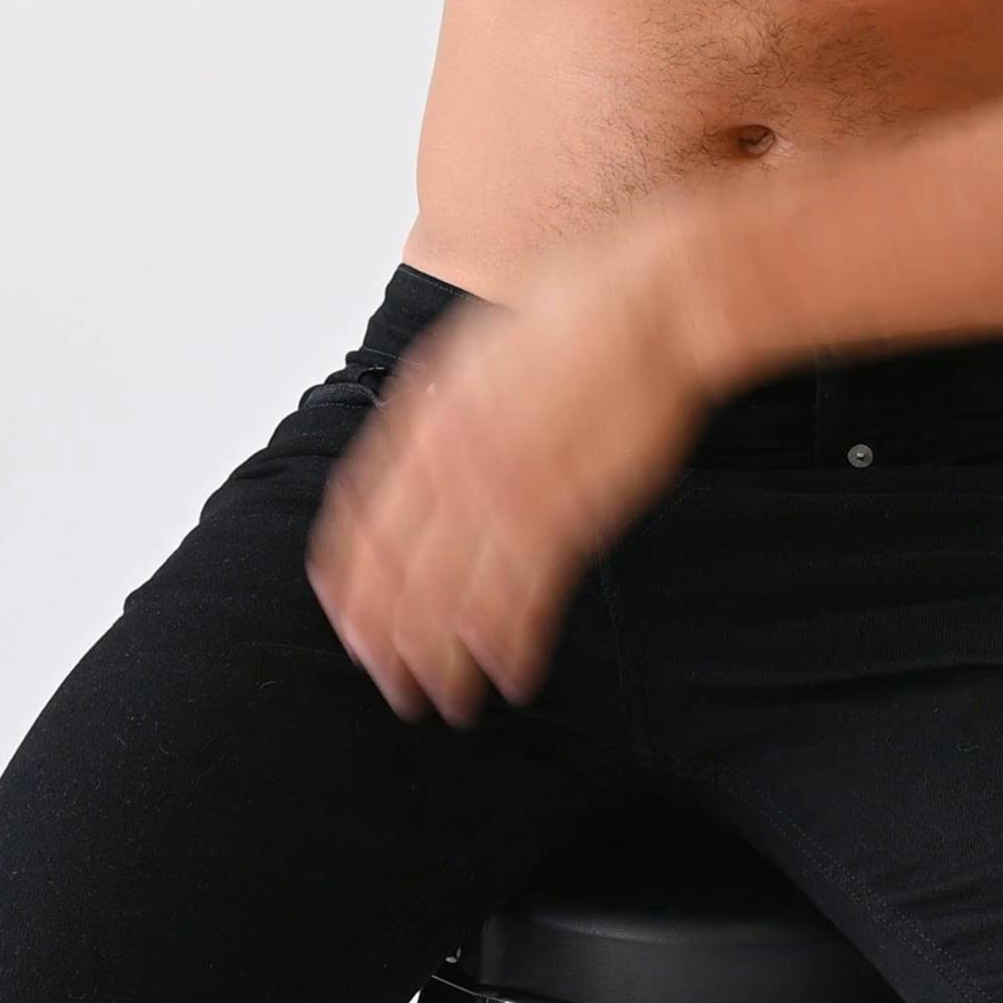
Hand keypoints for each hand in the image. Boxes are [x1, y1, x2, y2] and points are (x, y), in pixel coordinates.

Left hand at [304, 219, 719, 721]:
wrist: (656, 301)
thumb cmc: (582, 306)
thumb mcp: (482, 344)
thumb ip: (444, 402)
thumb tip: (420, 434)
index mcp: (427, 415)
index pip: (362, 521)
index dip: (350, 582)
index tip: (346, 619)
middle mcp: (455, 461)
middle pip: (400, 575)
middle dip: (388, 640)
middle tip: (391, 682)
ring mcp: (510, 490)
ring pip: (454, 601)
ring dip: (444, 661)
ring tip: (446, 701)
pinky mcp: (571, 514)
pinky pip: (524, 600)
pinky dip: (510, 647)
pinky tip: (510, 678)